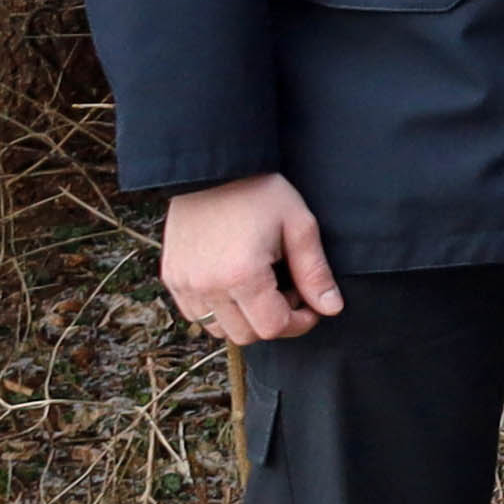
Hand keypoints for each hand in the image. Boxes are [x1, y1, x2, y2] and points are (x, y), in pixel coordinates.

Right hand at [160, 174, 341, 345]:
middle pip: (246, 335)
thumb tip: (331, 309)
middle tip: (288, 290)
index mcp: (241, 275)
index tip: (311, 305)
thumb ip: (315, 272)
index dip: (300, 322)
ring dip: (245, 319)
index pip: (273, 327)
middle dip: (274, 321)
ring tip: (262, 286)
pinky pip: (196, 315)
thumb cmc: (260, 192)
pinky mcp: (171, 278)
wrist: (212, 168)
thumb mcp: (298, 226)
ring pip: (219, 330)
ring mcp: (184, 284)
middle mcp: (206, 286)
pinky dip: (219, 311)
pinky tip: (235, 284)